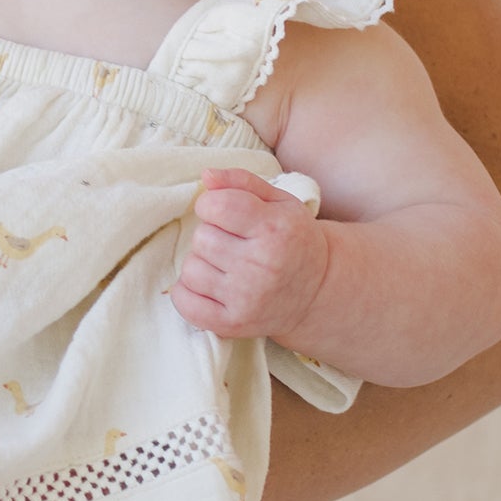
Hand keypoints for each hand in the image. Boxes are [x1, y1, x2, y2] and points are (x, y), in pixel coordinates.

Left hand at [170, 168, 330, 343]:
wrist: (317, 291)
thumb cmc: (292, 239)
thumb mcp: (279, 202)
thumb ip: (241, 182)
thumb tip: (206, 176)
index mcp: (274, 229)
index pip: (215, 205)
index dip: (212, 205)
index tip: (225, 213)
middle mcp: (261, 265)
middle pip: (201, 238)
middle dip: (211, 235)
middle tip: (233, 243)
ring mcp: (246, 298)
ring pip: (190, 268)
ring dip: (202, 263)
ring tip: (226, 265)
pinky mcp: (232, 323)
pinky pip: (183, 302)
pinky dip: (188, 292)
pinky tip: (211, 286)